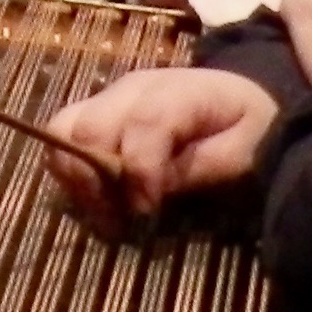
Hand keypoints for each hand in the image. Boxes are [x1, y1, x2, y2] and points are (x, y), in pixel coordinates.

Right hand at [45, 64, 278, 234]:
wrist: (243, 98)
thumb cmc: (248, 130)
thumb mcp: (241, 153)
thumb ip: (197, 169)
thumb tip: (146, 194)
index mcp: (178, 93)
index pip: (144, 123)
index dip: (139, 171)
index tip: (146, 213)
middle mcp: (133, 88)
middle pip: (88, 126)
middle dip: (96, 182)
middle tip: (118, 223)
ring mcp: (110, 97)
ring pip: (63, 128)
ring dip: (74, 176)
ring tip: (102, 212)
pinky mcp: (99, 110)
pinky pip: (64, 134)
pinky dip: (70, 169)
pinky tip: (97, 197)